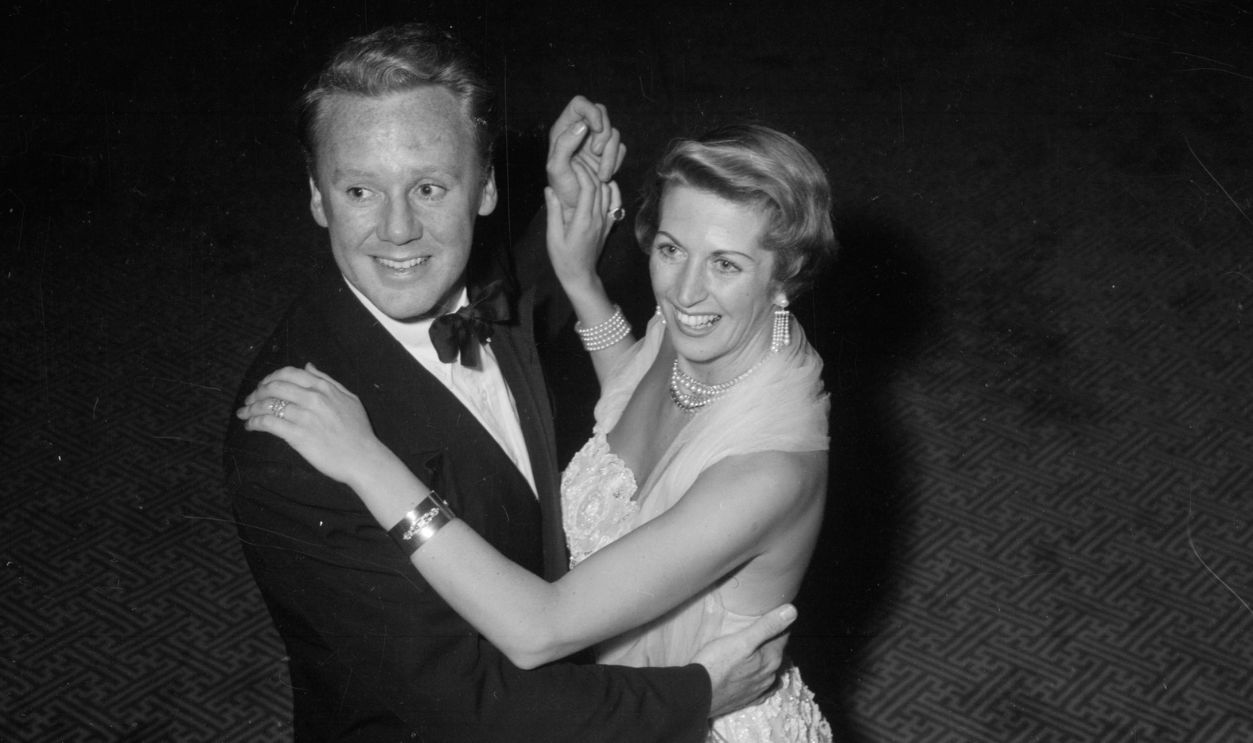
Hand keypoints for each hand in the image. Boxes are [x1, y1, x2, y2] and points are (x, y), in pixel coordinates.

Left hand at [236, 363, 391, 489]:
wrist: (363, 458)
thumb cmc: (359, 431)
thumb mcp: (350, 398)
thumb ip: (328, 380)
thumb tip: (308, 366)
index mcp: (324, 387)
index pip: (289, 373)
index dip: (271, 377)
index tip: (264, 386)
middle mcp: (313, 398)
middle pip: (274, 387)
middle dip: (256, 392)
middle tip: (250, 400)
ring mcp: (304, 417)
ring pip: (268, 405)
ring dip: (251, 408)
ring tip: (245, 414)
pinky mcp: (297, 435)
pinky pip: (268, 423)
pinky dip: (255, 422)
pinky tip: (251, 426)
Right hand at [544, 157, 620, 287]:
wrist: (581, 276)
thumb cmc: (564, 259)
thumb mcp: (553, 237)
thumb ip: (553, 212)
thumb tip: (549, 189)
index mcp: (584, 220)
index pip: (588, 187)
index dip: (581, 171)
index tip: (572, 162)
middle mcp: (598, 219)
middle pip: (600, 186)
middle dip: (589, 170)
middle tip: (578, 161)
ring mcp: (606, 222)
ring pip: (610, 192)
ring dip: (600, 178)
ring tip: (587, 170)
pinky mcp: (609, 225)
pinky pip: (616, 203)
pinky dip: (612, 190)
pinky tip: (604, 184)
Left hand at [546, 95, 626, 215]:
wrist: (576, 206)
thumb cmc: (562, 188)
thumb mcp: (556, 168)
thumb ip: (564, 144)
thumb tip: (582, 126)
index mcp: (564, 128)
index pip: (580, 104)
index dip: (591, 111)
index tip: (596, 128)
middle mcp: (581, 131)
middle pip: (602, 113)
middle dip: (603, 134)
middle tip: (596, 153)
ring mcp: (595, 141)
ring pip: (614, 133)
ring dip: (610, 154)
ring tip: (601, 174)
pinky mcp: (608, 154)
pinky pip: (621, 148)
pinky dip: (616, 161)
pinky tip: (605, 175)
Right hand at [693, 604, 796, 717]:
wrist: (697, 694)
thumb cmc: (717, 663)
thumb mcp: (742, 640)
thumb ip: (767, 626)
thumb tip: (792, 611)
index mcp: (771, 660)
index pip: (783, 636)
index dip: (779, 624)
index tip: (773, 612)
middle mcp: (769, 676)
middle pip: (776, 653)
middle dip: (772, 641)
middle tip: (760, 627)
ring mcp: (758, 690)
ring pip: (768, 670)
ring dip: (765, 659)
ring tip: (755, 648)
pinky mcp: (746, 700)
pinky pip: (760, 687)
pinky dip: (760, 678)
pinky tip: (754, 676)